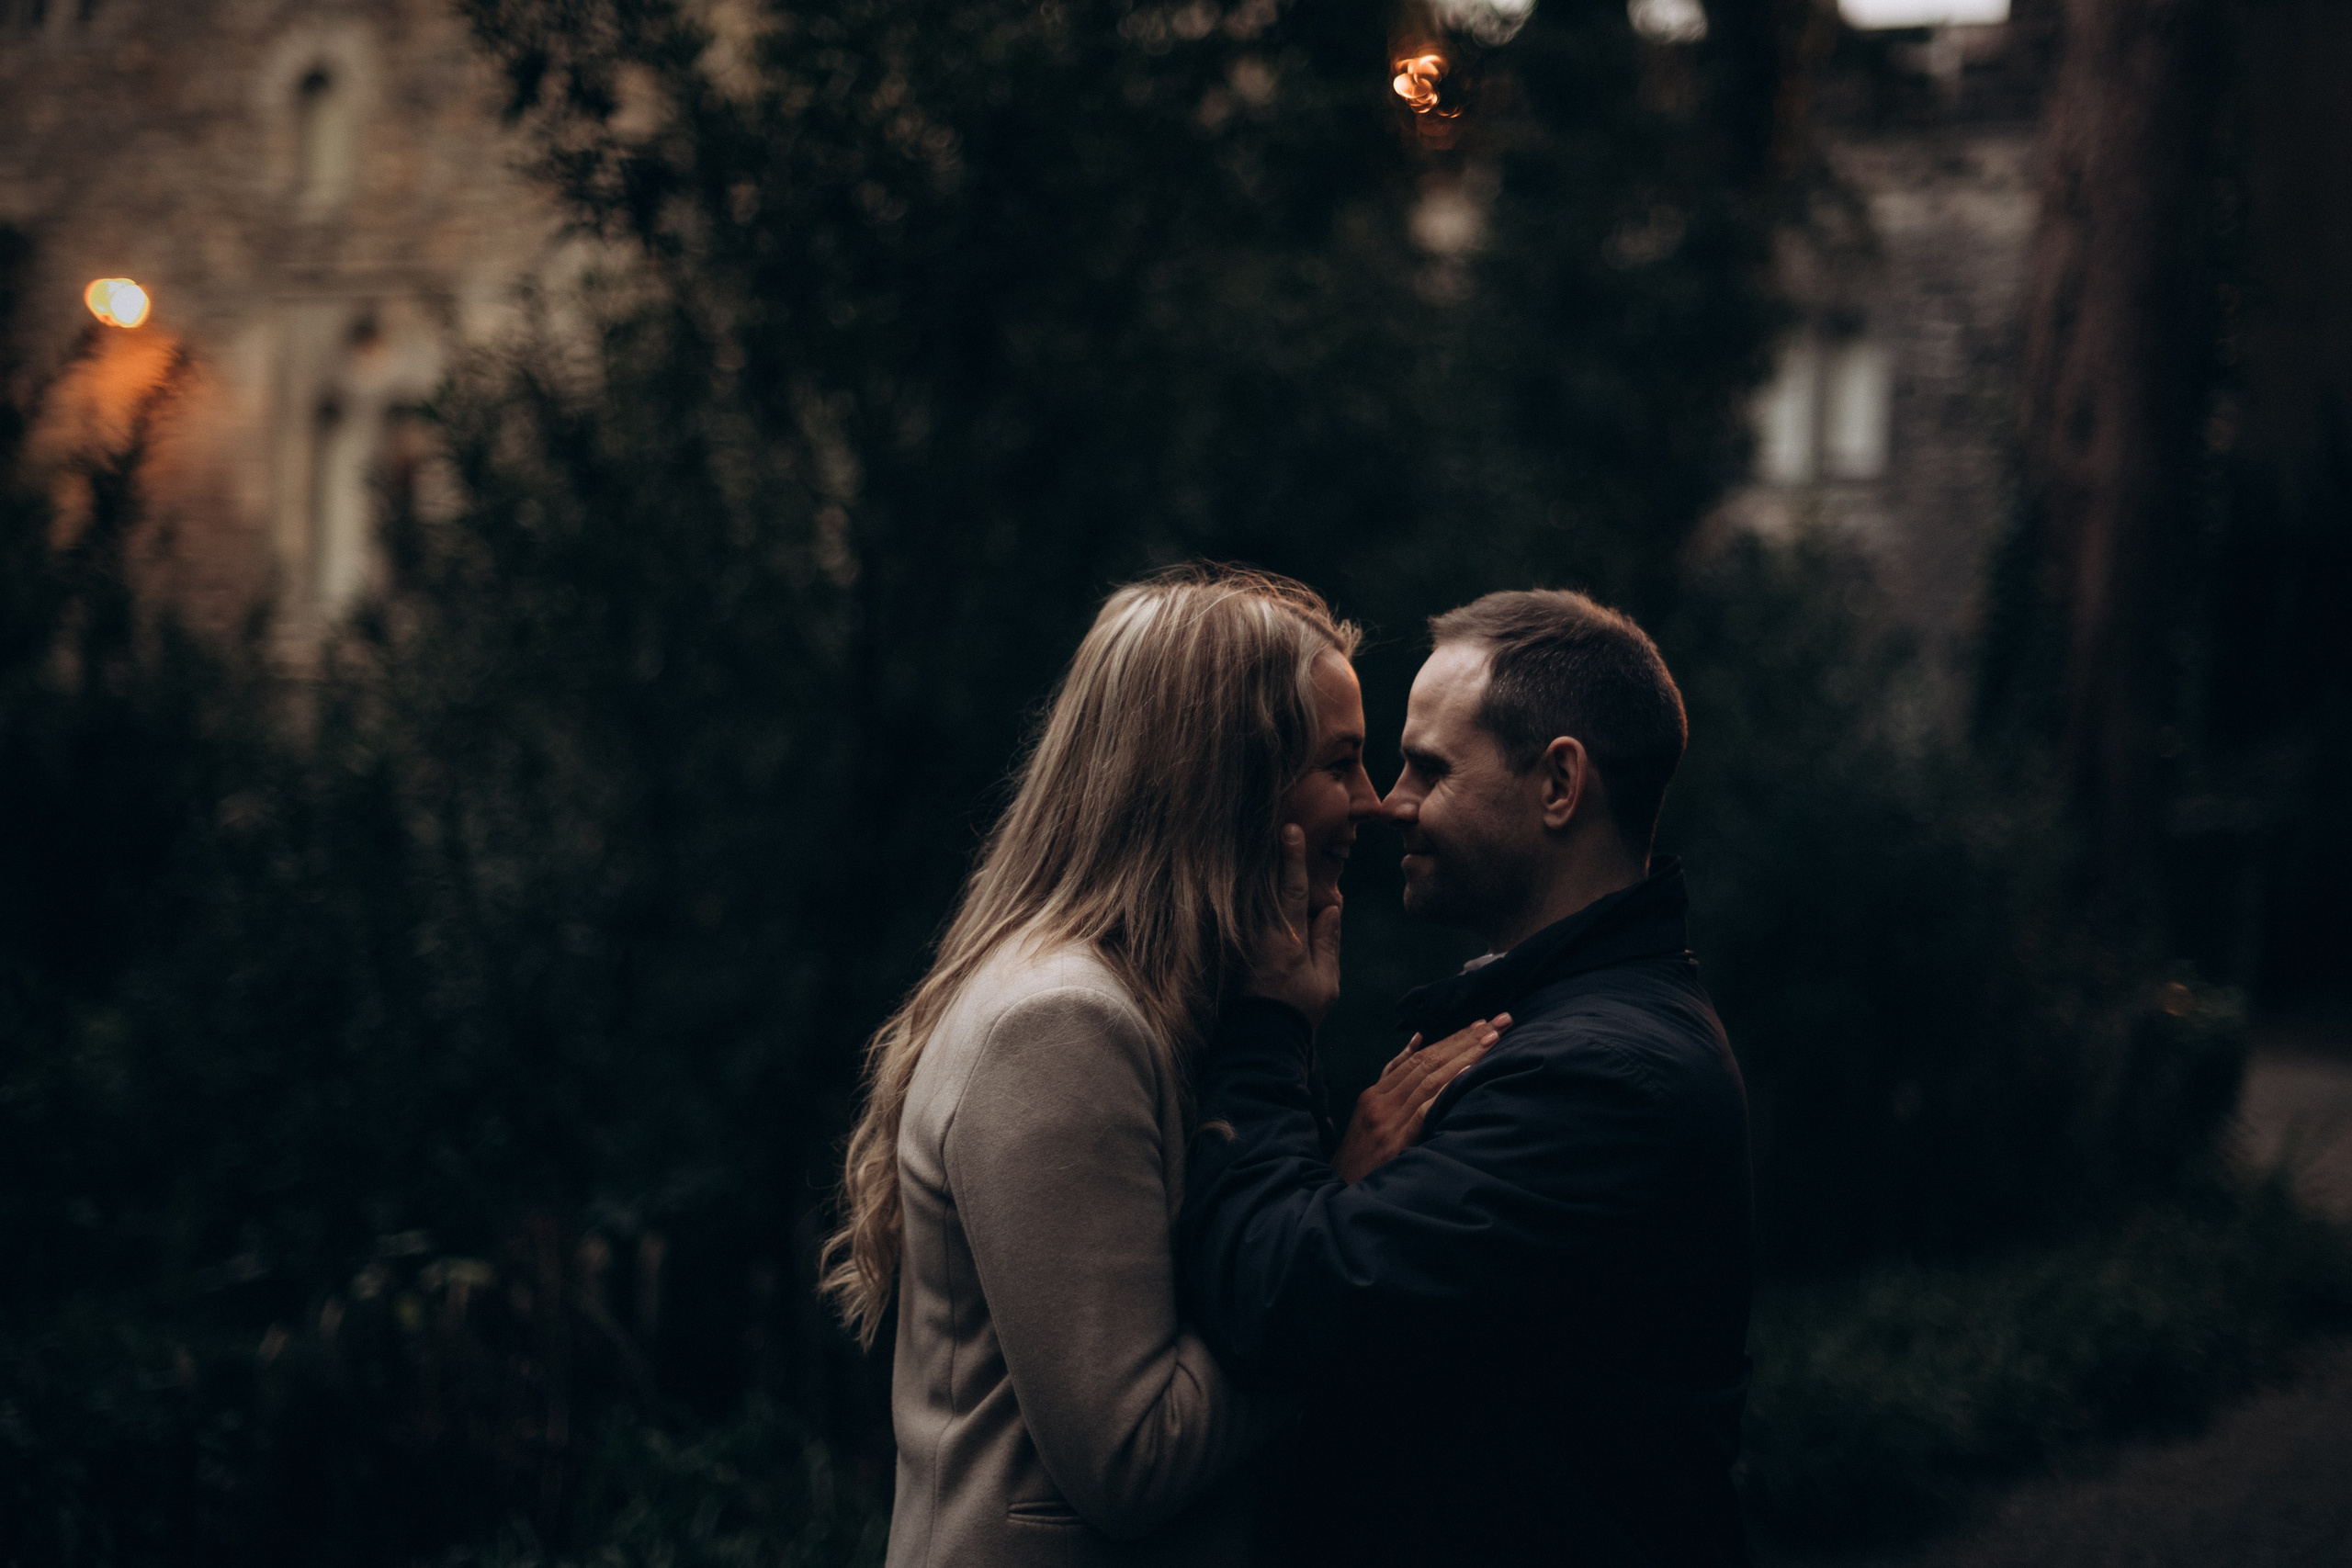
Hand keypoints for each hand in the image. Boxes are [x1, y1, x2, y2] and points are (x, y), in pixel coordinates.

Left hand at [1244, 824, 1342, 1028]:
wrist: (1258, 1042)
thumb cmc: (1297, 1014)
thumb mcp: (1325, 982)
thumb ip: (1327, 942)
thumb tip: (1331, 908)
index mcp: (1286, 938)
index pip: (1290, 888)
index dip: (1291, 857)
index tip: (1289, 829)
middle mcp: (1258, 934)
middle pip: (1261, 885)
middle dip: (1264, 857)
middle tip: (1264, 827)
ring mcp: (1240, 943)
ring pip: (1247, 900)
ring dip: (1251, 876)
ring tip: (1251, 850)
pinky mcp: (1230, 953)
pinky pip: (1238, 918)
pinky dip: (1242, 901)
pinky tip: (1243, 888)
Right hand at [1331, 1014, 1509, 1182]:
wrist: (1340, 1195)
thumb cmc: (1361, 1157)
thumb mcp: (1370, 1114)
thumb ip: (1392, 1078)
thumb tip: (1417, 1041)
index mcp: (1375, 1094)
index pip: (1419, 1057)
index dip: (1452, 1037)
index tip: (1482, 1023)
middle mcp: (1381, 1101)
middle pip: (1429, 1061)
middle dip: (1467, 1039)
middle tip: (1500, 1021)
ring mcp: (1387, 1121)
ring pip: (1431, 1078)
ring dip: (1466, 1055)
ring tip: (1495, 1038)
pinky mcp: (1396, 1142)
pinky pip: (1426, 1108)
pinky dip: (1449, 1087)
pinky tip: (1470, 1072)